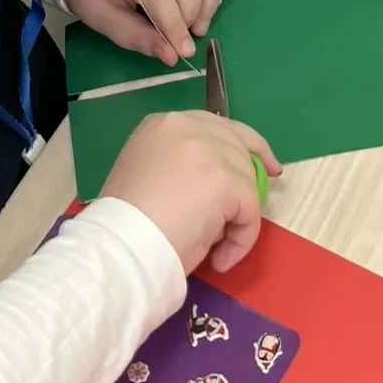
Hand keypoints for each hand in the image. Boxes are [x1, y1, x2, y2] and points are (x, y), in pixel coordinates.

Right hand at [102, 109, 280, 273]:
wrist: (122, 243)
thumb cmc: (128, 220)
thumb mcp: (150, 172)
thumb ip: (180, 165)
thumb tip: (213, 183)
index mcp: (164, 124)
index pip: (215, 125)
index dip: (240, 144)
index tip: (259, 162)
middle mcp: (188, 127)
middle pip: (238, 142)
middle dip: (252, 169)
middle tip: (258, 196)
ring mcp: (210, 151)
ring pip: (245, 179)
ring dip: (237, 215)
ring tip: (214, 245)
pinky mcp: (226, 180)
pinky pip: (249, 212)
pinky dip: (241, 239)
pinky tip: (220, 258)